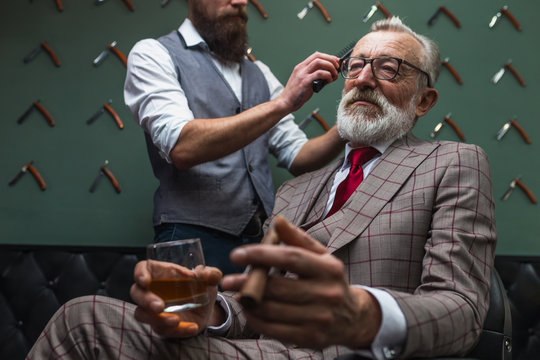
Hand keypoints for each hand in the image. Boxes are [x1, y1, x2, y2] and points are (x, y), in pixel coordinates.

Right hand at [130, 261, 222, 337]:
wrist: (208, 309)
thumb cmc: (202, 287)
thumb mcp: (210, 279)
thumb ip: (212, 274)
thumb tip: (207, 274)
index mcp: (161, 273)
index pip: (142, 268)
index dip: (140, 273)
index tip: (145, 280)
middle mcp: (153, 290)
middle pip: (136, 292)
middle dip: (146, 300)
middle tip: (160, 306)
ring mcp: (153, 309)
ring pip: (141, 314)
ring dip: (156, 319)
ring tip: (176, 320)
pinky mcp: (160, 325)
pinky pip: (161, 330)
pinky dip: (178, 331)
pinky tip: (192, 328)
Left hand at [222, 216, 380, 348]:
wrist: (353, 318)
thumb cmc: (329, 280)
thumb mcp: (320, 256)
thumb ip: (297, 238)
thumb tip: (277, 221)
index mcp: (328, 268)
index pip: (290, 258)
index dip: (261, 255)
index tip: (237, 254)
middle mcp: (326, 293)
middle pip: (277, 287)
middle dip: (246, 282)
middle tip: (227, 280)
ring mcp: (319, 318)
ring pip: (272, 310)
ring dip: (248, 302)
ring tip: (236, 293)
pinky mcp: (311, 338)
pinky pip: (274, 330)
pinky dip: (256, 320)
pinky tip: (249, 311)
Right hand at [277, 52, 338, 112]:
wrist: (285, 103)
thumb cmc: (296, 95)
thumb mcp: (304, 82)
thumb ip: (314, 77)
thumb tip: (328, 75)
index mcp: (301, 67)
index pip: (316, 55)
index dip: (328, 57)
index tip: (335, 62)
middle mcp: (301, 68)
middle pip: (318, 56)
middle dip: (331, 60)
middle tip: (337, 67)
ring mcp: (302, 74)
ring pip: (319, 62)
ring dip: (330, 67)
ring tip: (334, 74)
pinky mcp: (305, 82)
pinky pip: (319, 74)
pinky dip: (327, 75)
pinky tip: (329, 81)